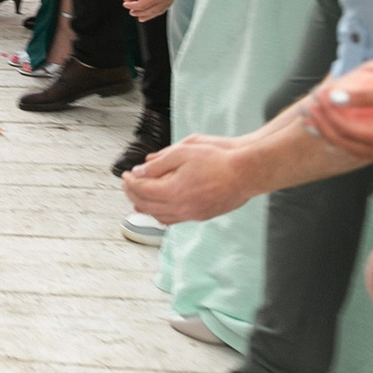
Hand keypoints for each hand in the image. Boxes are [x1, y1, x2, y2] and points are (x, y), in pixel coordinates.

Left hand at [122, 135, 251, 223]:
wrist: (246, 172)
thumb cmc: (218, 159)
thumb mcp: (182, 152)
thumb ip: (158, 163)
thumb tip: (139, 171)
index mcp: (174, 191)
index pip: (141, 191)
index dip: (129, 182)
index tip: (125, 173)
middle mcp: (181, 208)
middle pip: (147, 207)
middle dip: (133, 195)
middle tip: (127, 183)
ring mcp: (193, 214)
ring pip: (160, 217)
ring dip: (145, 208)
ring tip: (137, 198)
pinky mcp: (202, 216)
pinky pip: (174, 220)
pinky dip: (161, 215)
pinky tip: (159, 208)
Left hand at [307, 60, 372, 161]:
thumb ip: (363, 95)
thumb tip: (332, 96)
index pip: (345, 129)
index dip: (325, 113)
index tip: (313, 95)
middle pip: (344, 143)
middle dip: (321, 126)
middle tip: (304, 109)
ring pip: (353, 148)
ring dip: (331, 133)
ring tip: (312, 119)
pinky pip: (365, 146)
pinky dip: (347, 136)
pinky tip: (337, 125)